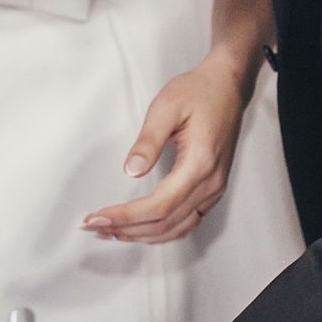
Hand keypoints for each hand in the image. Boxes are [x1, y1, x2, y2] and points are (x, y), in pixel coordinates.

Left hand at [84, 53, 252, 243]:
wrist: (227, 86)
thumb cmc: (199, 92)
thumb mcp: (166, 107)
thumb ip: (148, 141)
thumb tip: (131, 171)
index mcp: (200, 164)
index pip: (159, 206)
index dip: (126, 217)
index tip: (98, 218)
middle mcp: (211, 183)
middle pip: (165, 223)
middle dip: (127, 230)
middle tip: (94, 227)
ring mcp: (214, 189)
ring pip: (176, 229)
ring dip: (141, 235)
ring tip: (110, 232)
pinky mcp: (212, 188)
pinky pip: (186, 222)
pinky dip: (160, 231)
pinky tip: (140, 229)